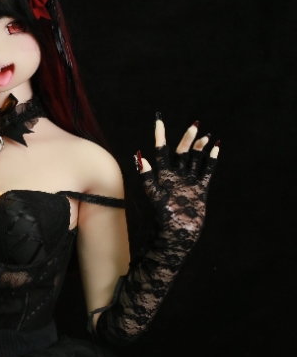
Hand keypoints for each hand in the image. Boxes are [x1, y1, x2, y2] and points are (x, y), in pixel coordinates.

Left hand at [136, 116, 218, 248]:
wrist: (178, 234)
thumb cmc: (165, 218)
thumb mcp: (155, 196)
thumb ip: (148, 178)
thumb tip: (140, 157)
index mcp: (164, 176)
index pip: (161, 152)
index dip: (160, 136)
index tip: (159, 121)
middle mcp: (177, 177)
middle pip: (181, 152)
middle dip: (187, 139)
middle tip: (194, 125)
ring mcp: (189, 182)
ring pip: (195, 160)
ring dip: (199, 147)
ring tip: (205, 135)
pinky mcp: (200, 189)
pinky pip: (207, 171)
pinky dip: (212, 160)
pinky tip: (216, 147)